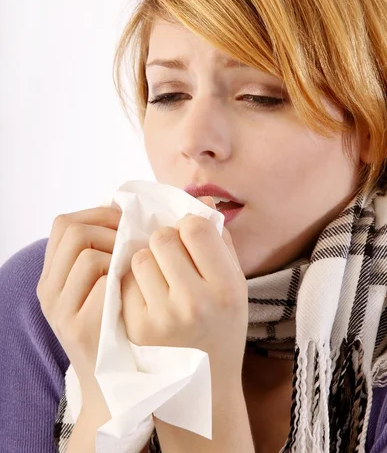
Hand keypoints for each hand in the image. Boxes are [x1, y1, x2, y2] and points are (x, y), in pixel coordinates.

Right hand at [36, 205, 121, 405]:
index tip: (123, 224)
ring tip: (131, 270)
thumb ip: (98, 253)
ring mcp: (62, 312)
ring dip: (117, 257)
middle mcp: (48, 292)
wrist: (108, 382)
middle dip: (109, 231)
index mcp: (51, 276)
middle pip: (73, 232)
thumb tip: (120, 209)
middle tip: (132, 245)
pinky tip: (133, 292)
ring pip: (88, 256)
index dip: (97, 215)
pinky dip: (122, 282)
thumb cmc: (111, 324)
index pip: (63, 224)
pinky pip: (103, 286)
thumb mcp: (94, 286)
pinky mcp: (81, 330)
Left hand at [120, 197, 247, 381]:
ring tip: (159, 279)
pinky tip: (146, 297)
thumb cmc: (221, 327)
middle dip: (164, 241)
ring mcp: (163, 317)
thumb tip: (201, 201)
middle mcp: (196, 302)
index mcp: (227, 287)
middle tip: (170, 256)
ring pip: (140, 257)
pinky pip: (125, 282)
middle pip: (163, 238)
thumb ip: (220, 242)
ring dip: (147, 260)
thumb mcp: (235, 287)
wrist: (203, 389)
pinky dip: (133, 283)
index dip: (189, 227)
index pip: (195, 228)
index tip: (189, 239)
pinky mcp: (137, 329)